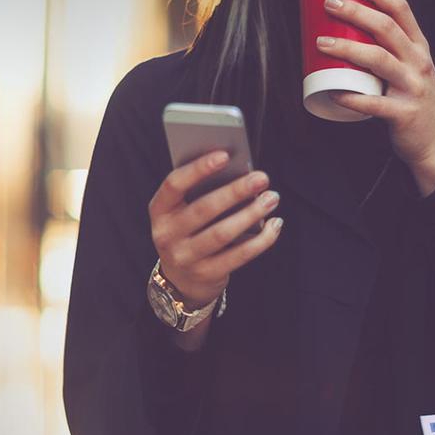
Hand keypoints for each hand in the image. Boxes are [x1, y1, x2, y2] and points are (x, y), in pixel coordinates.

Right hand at [150, 150, 283, 303]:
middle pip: (204, 208)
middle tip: (261, 178)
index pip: (174, 185)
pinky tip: (275, 225)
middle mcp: (166, 234)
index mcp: (159, 210)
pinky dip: (261, 240)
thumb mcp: (182, 212)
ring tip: (272, 198)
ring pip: (222, 233)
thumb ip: (200, 192)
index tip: (225, 155)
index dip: (198, 169)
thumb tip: (239, 173)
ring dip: (251, 213)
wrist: (181, 279)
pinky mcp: (206, 274)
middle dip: (236, 191)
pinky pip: (238, 256)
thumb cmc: (188, 232)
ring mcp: (185, 257)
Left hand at [316, 0, 434, 194]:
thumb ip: (391, 47)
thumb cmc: (415, 97)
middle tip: (330, 3)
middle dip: (357, 12)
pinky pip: (374, 104)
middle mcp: (419, 63)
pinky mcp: (404, 114)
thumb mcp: (412, 66)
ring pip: (379, 60)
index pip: (402, 10)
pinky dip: (352, 97)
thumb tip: (349, 23)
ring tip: (321, 43)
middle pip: (387, 29)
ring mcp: (413, 88)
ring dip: (347, 49)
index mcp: (419, 47)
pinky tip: (334, 92)